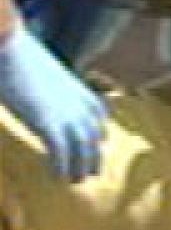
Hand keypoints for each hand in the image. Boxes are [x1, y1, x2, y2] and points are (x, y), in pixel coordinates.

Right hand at [0, 27, 106, 182]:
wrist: (10, 48)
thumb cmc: (19, 56)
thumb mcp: (43, 71)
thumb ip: (50, 86)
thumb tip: (42, 91)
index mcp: (76, 86)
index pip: (98, 110)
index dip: (100, 127)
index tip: (101, 141)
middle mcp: (77, 101)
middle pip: (93, 133)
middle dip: (94, 154)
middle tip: (92, 172)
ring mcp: (65, 112)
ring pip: (82, 147)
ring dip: (80, 166)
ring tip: (76, 181)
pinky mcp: (48, 122)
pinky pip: (60, 152)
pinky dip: (61, 166)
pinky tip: (57, 178)